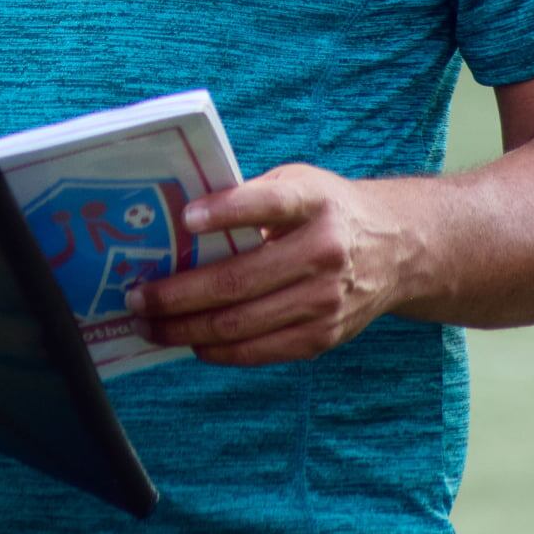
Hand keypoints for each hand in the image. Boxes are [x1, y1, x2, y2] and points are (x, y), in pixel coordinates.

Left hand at [127, 164, 407, 366]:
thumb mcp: (298, 183)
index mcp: (313, 202)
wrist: (396, 249)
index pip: (267, 204)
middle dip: (177, 293)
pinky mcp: (324, 337)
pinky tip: (189, 341)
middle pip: (238, 280)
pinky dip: (218, 350)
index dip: (225, 211)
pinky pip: (260, 351)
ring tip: (149, 324)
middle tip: (136, 296)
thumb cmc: (326, 208)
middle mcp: (323, 252)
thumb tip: (177, 220)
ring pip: (241, 324)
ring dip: (186, 328)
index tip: (184, 218)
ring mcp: (325, 301)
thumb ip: (250, 196)